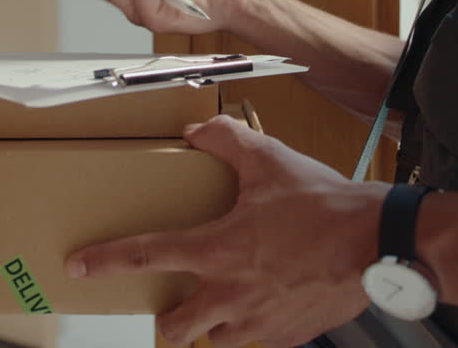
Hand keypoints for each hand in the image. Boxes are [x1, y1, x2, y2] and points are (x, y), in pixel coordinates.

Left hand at [66, 115, 388, 347]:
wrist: (379, 244)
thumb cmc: (325, 204)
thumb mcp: (271, 160)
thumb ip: (226, 141)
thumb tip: (196, 132)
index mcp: (217, 248)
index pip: (144, 254)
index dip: (105, 260)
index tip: (79, 266)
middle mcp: (229, 293)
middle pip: (173, 326)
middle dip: (167, 317)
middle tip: (176, 301)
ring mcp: (258, 321)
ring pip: (213, 341)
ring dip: (210, 326)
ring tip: (225, 303)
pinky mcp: (286, 337)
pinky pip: (255, 343)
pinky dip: (252, 328)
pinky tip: (267, 303)